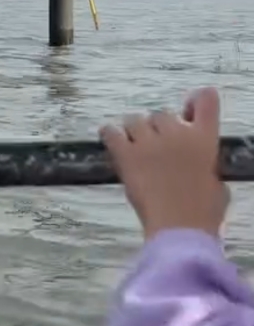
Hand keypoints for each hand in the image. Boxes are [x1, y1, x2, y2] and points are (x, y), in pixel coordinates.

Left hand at [100, 87, 229, 240]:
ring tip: (134, 146)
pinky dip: (110, 134)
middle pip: (160, 115)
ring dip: (134, 131)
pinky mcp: (126, 154)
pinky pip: (111, 133)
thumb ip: (206, 167)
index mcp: (204, 139)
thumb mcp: (216, 185)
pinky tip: (110, 139)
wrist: (180, 227)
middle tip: (156, 148)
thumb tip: (199, 168)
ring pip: (134, 121)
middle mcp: (176, 132)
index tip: (190, 104)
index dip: (198, 99)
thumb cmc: (203, 212)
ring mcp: (149, 141)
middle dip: (158, 128)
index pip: (205, 104)